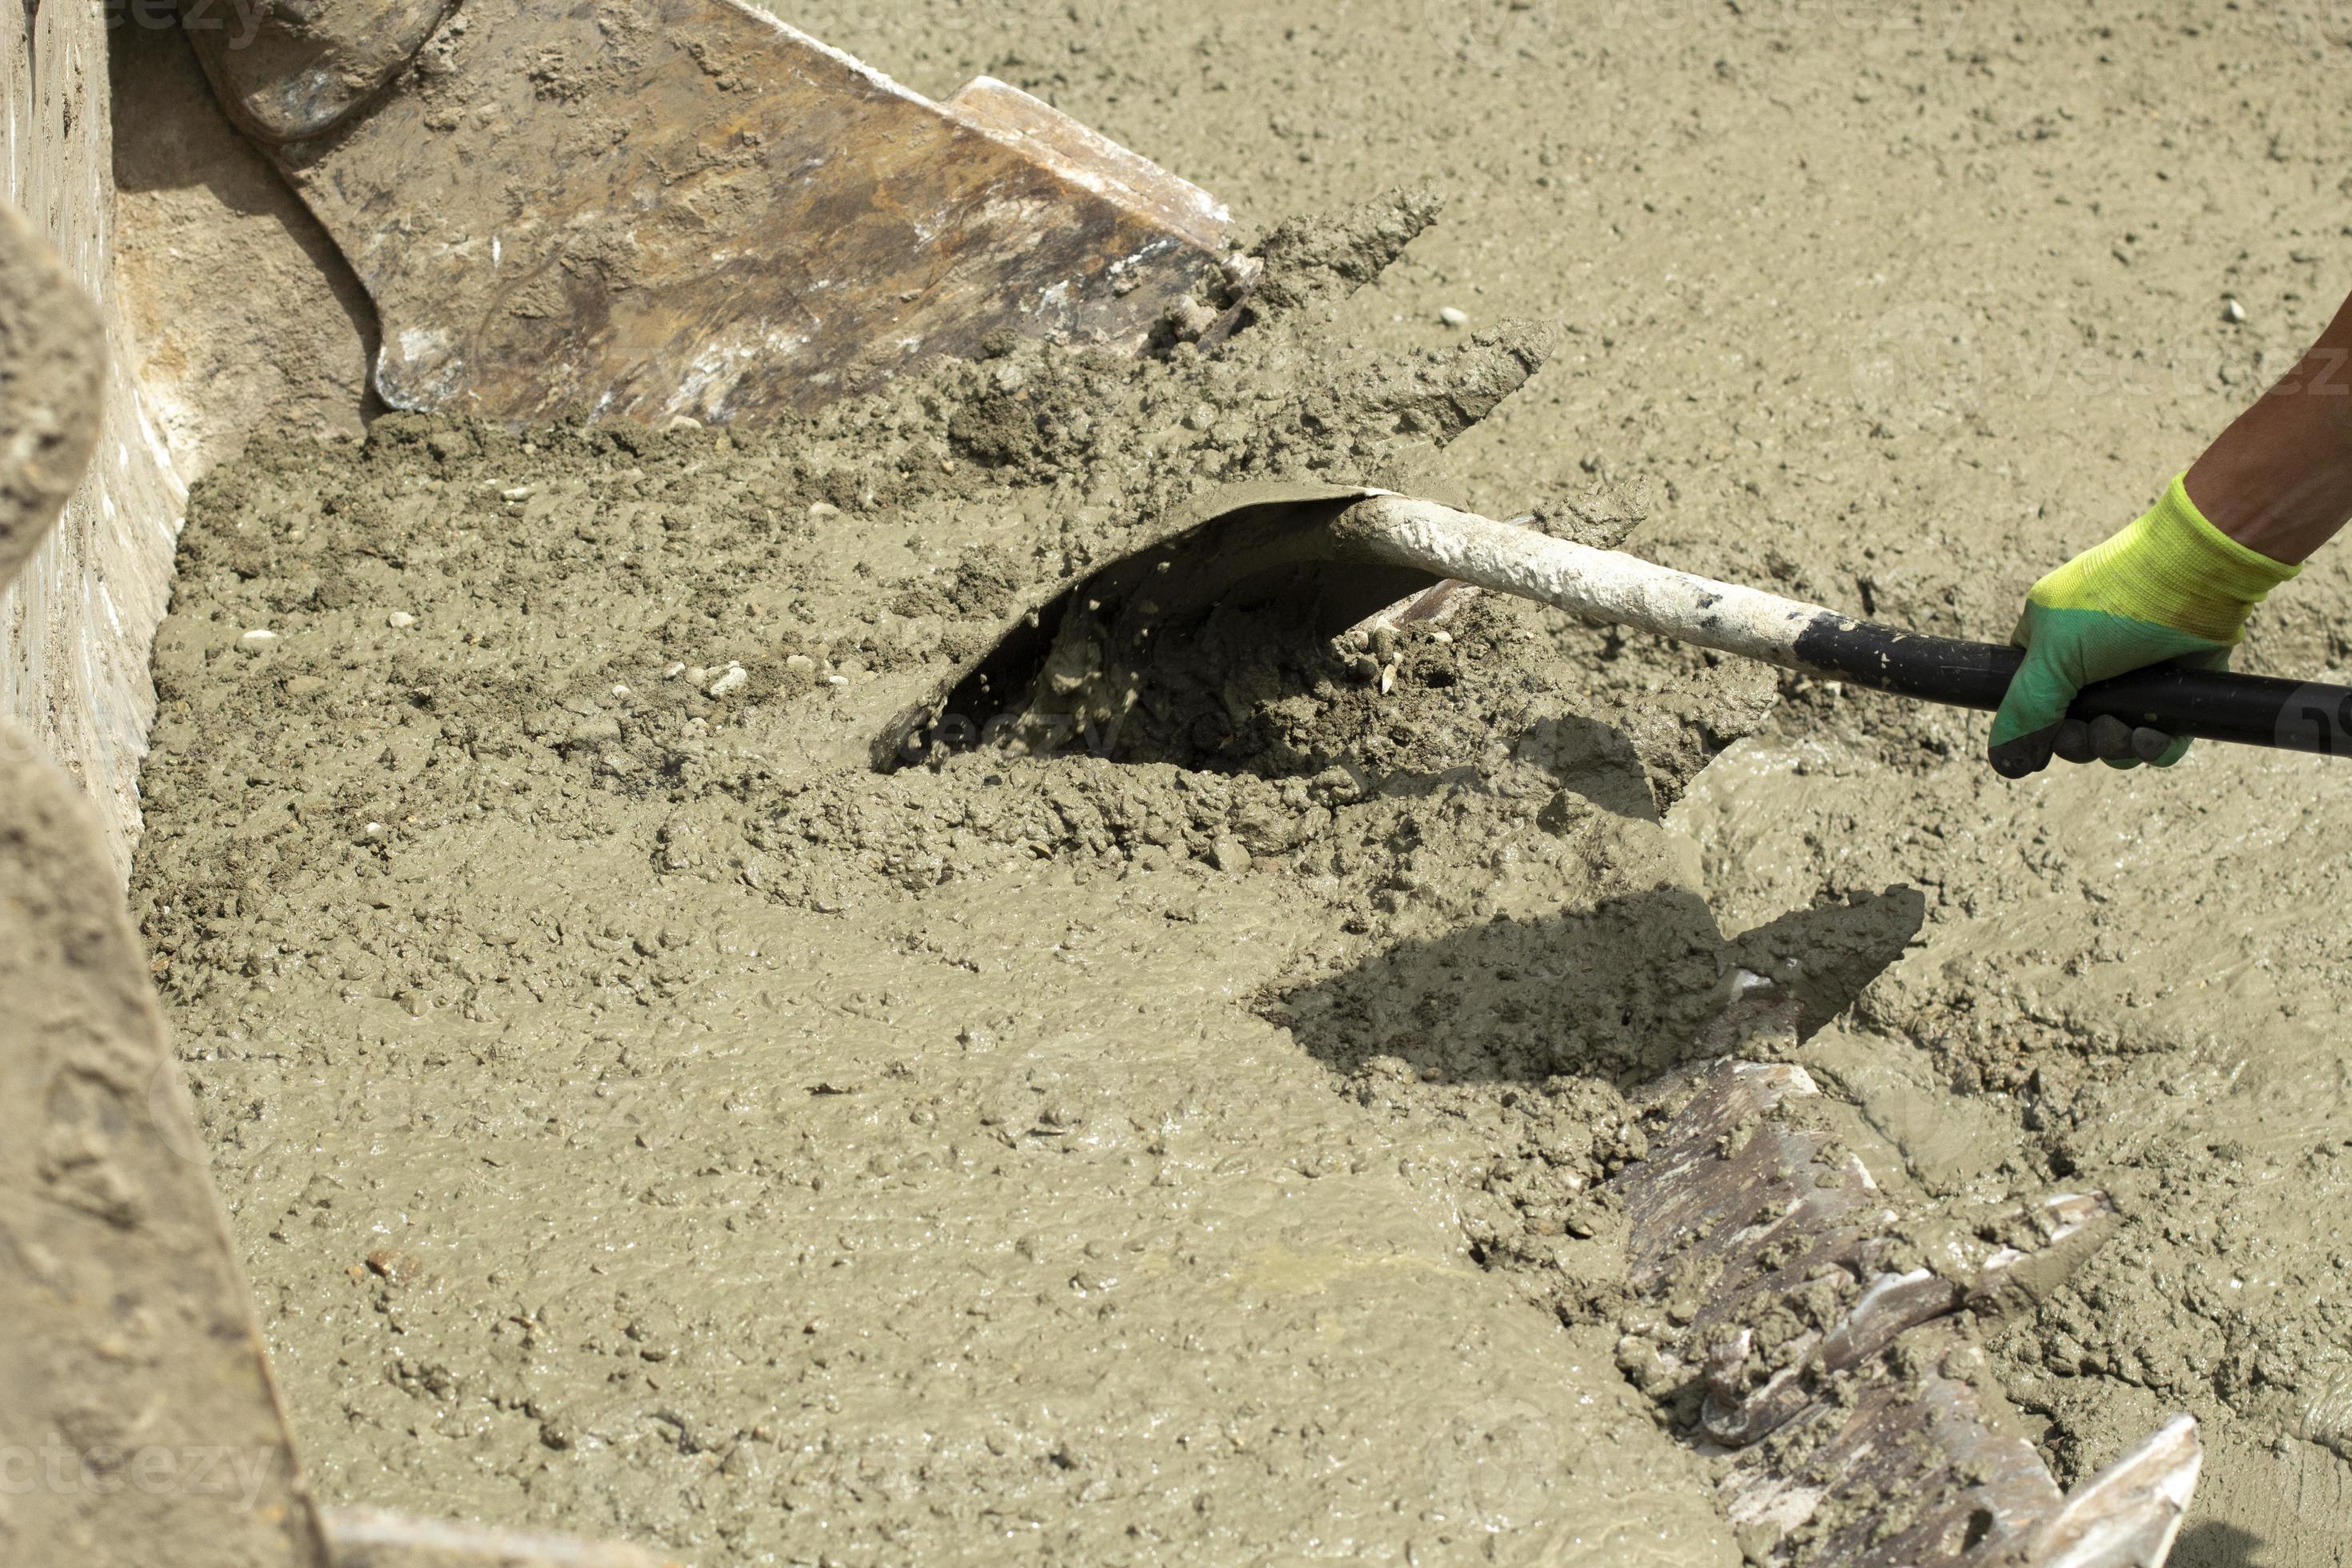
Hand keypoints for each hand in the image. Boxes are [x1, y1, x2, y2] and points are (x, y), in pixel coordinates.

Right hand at [1989, 474, 2296, 776]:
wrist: (2201, 576)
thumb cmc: (2119, 604)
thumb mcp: (2054, 657)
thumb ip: (2025, 711)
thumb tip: (2003, 763)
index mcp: (2048, 643)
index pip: (2029, 699)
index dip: (2037, 725)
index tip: (2050, 729)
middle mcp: (2088, 662)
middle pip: (2070, 728)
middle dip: (2080, 741)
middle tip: (2092, 732)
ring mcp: (2134, 677)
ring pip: (2114, 738)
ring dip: (2116, 747)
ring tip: (2127, 733)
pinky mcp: (2176, 691)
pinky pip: (2159, 738)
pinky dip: (2154, 749)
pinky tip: (2153, 739)